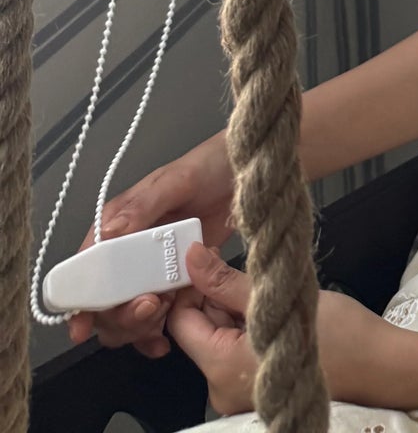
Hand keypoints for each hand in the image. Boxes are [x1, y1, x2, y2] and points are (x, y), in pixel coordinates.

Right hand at [65, 137, 235, 355]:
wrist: (245, 178)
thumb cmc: (208, 168)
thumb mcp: (177, 182)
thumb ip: (143, 207)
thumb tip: (108, 235)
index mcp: (117, 224)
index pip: (86, 267)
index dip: (80, 298)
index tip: (83, 326)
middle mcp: (126, 252)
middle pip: (104, 301)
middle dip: (120, 315)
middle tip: (152, 306)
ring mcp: (149, 272)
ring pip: (124, 316)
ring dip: (138, 327)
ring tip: (166, 314)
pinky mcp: (172, 284)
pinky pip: (153, 319)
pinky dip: (152, 335)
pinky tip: (163, 342)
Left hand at [169, 242, 397, 413]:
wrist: (381, 368)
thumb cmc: (339, 335)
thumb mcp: (278, 294)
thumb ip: (226, 281)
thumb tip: (191, 256)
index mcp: (220, 368)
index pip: (180, 321)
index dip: (191, 286)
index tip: (211, 257)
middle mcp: (220, 390)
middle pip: (200, 331)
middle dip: (216, 296)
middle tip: (247, 265)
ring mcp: (238, 395)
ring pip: (220, 338)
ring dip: (235, 309)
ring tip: (268, 284)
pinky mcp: (255, 391)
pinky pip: (237, 352)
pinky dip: (249, 326)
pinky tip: (273, 307)